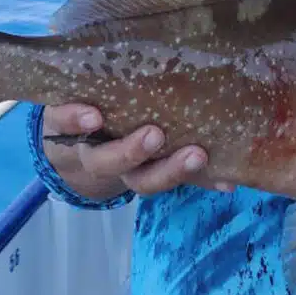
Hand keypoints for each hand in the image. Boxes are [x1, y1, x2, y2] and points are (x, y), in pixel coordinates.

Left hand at [42, 103, 232, 200]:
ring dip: (126, 149)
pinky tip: (91, 114)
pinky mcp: (60, 119)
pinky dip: (75, 120)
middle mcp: (114, 164)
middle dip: (166, 168)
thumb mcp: (151, 146)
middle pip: (139, 176)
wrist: (61, 128)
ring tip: (150, 134)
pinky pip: (64, 122)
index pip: (164, 180)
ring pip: (104, 158)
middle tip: (192, 151)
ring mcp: (86, 144)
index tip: (217, 171)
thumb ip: (189, 159)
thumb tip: (235, 174)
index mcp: (137, 170)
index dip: (186, 176)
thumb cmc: (121, 130)